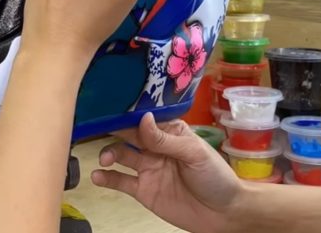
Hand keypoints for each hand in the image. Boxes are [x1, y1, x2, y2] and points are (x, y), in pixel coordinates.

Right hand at [91, 113, 244, 232]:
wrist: (223, 214)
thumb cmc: (215, 177)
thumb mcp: (193, 153)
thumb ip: (165, 139)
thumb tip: (142, 118)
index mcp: (170, 132)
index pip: (147, 118)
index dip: (129, 112)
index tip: (110, 107)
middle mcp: (156, 147)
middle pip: (129, 135)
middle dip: (114, 131)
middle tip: (97, 129)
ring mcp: (147, 168)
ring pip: (121, 155)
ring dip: (109, 153)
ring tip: (105, 159)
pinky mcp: (142, 190)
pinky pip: (121, 181)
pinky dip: (106, 178)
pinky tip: (97, 176)